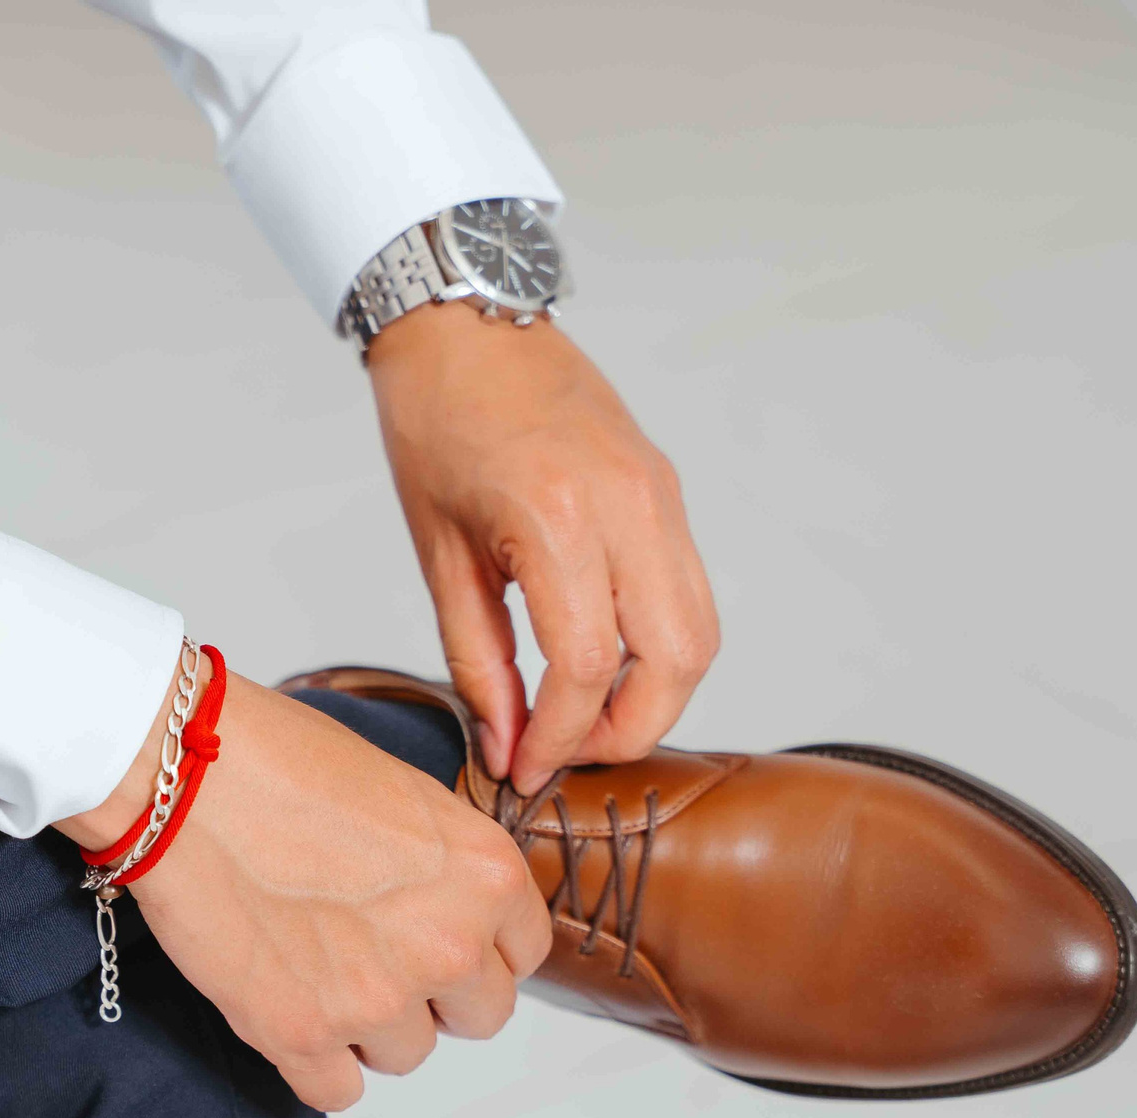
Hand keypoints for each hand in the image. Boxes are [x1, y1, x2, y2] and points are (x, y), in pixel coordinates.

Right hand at [57, 672, 550, 1111]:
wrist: (185, 775)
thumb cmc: (283, 762)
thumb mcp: (409, 797)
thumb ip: (450, 869)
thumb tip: (458, 913)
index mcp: (487, 876)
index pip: (525, 954)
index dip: (480, 947)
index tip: (442, 936)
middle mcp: (448, 945)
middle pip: (479, 1017)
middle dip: (436, 994)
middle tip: (379, 954)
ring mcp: (376, 998)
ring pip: (407, 1054)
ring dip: (370, 1025)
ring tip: (318, 964)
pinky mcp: (301, 1035)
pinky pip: (337, 1091)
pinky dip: (316, 1062)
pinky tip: (292, 1009)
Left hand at [368, 303, 718, 789]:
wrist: (467, 328)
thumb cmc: (436, 425)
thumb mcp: (440, 556)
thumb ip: (478, 661)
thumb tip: (505, 743)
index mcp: (557, 519)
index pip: (588, 668)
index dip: (560, 739)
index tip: (526, 771)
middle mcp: (627, 507)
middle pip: (674, 663)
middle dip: (628, 732)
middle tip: (567, 753)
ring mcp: (660, 497)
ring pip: (700, 634)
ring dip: (657, 695)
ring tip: (587, 715)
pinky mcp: (668, 492)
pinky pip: (690, 592)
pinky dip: (661, 646)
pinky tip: (606, 660)